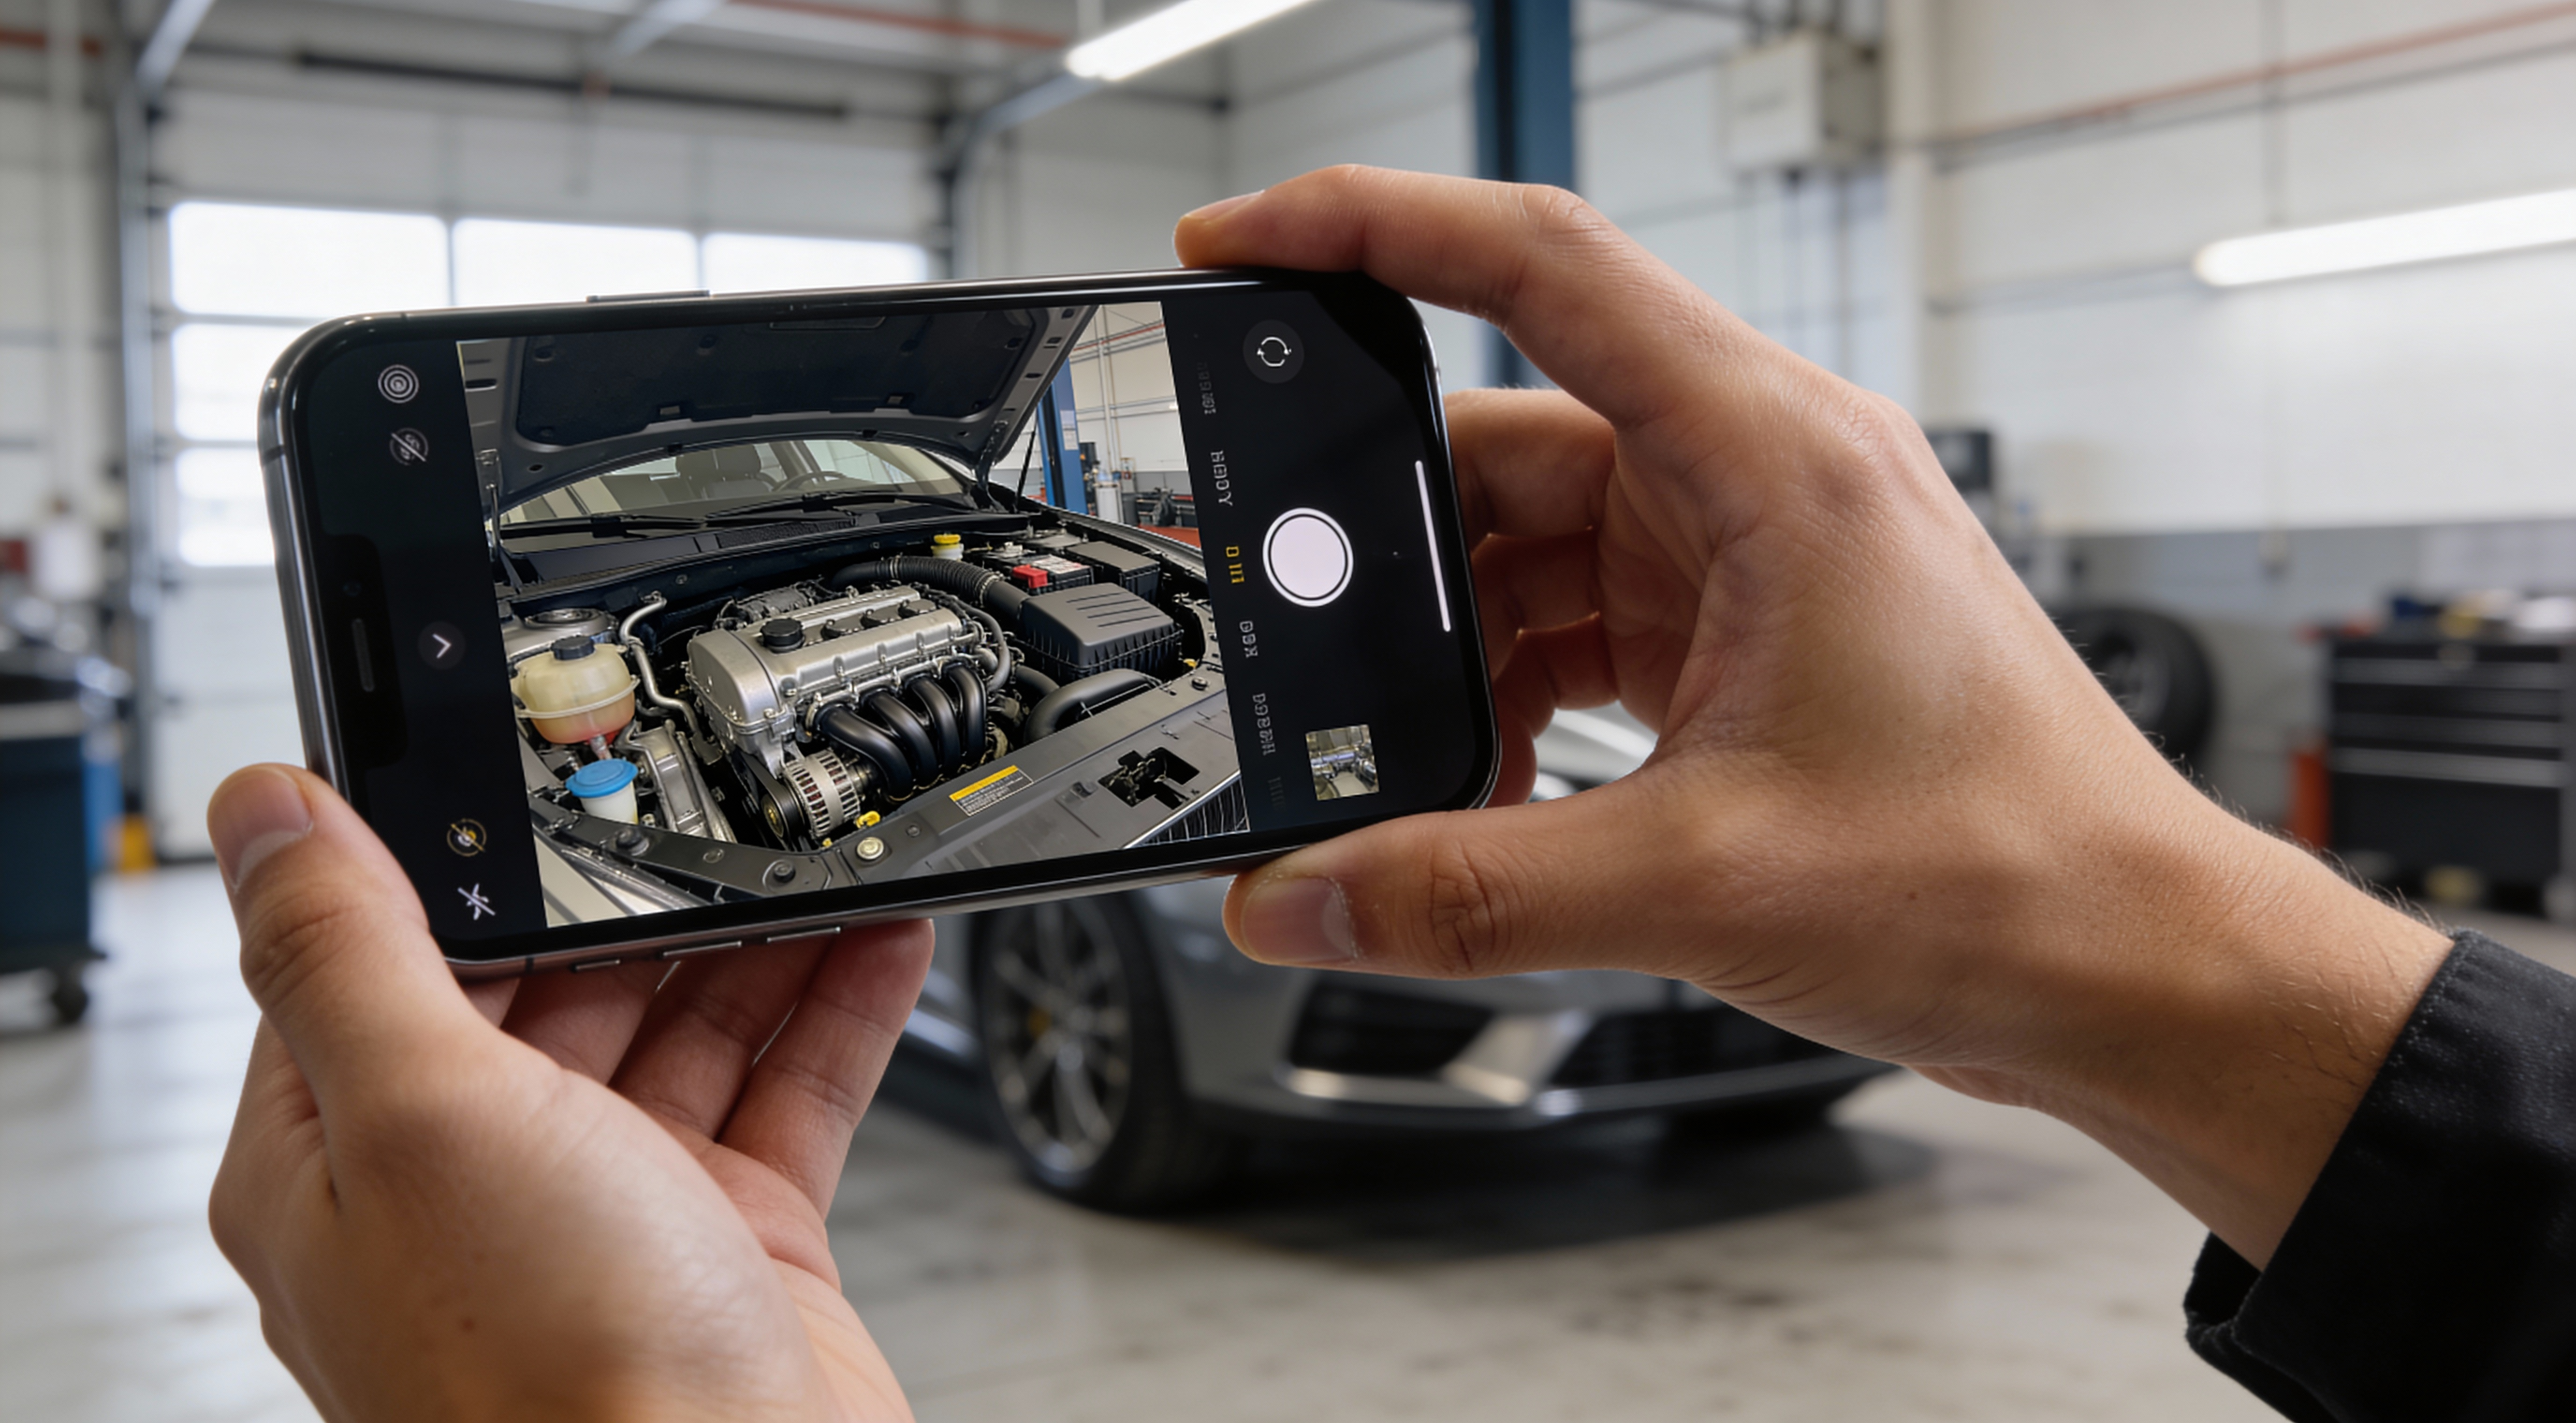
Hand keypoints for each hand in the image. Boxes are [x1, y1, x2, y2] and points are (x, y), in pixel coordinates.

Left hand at [206, 764, 926, 1421]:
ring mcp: (614, 1218)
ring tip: (821, 852)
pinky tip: (878, 939)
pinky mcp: (732, 1247)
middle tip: (712, 803)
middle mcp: (478, 1187)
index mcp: (351, 1158)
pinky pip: (787, 1096)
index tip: (534, 770)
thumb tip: (266, 814)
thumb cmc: (547, 1379)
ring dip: (761, 939)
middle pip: (560, 986)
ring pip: (688, 1030)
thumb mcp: (418, 1113)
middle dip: (642, 893)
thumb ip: (347, 948)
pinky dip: (838, 1011)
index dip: (461, 859)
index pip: (387, 959)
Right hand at [1178, 168, 2450, 1265]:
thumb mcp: (1703, 881)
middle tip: (1295, 620)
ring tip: (1410, 767)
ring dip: (1449, 648)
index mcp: (1773, 459)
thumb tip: (1301, 900)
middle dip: (1386, 543)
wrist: (2132, 966)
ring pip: (1528, 547)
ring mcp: (1746, 559)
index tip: (1249, 236)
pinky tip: (1480, 795)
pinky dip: (1503, 696)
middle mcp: (1758, 481)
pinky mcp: (1737, 638)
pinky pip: (1569, 627)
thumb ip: (1471, 893)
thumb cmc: (2007, 873)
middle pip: (1505, 437)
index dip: (1375, 224)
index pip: (1542, 266)